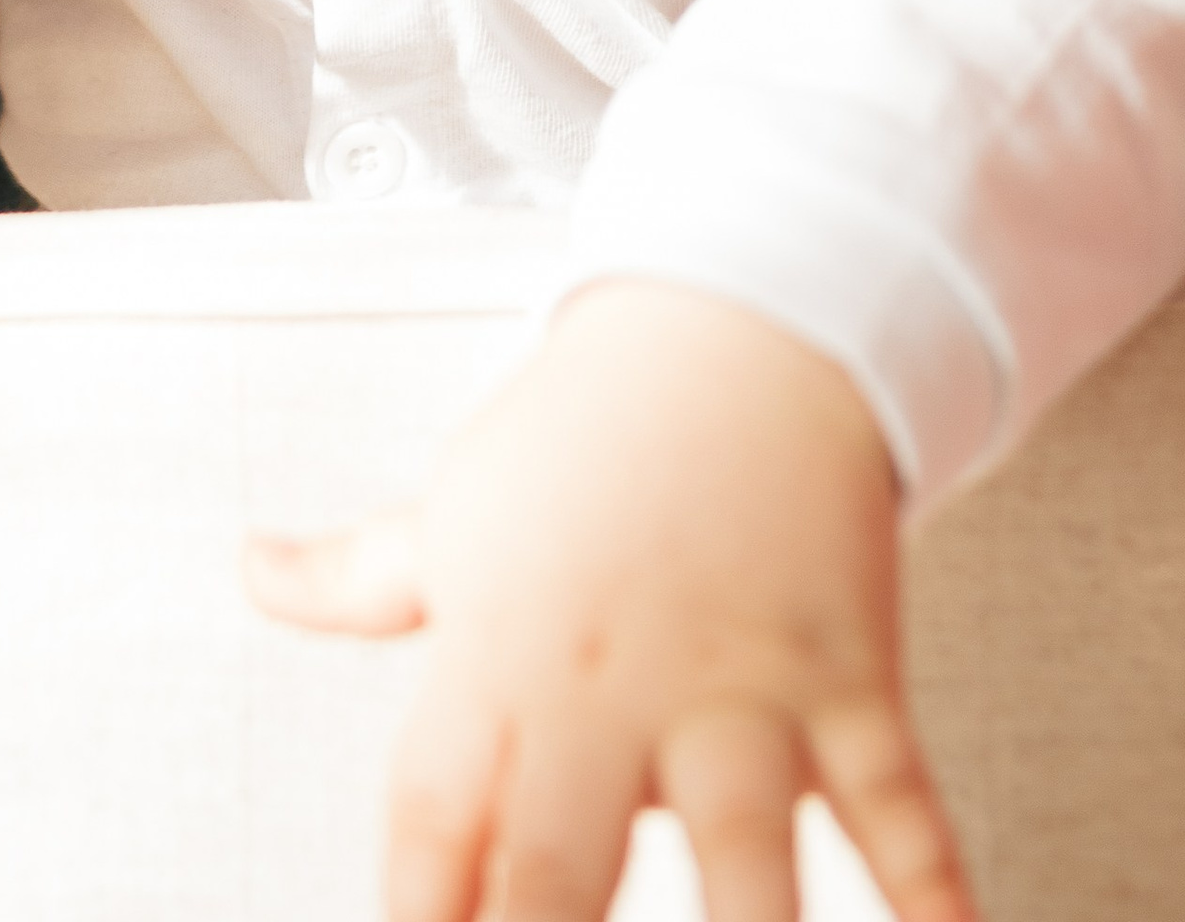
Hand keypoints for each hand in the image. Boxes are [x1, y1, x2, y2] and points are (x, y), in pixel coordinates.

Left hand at [246, 278, 972, 921]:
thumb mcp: (456, 507)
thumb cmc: (589, 433)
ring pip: (743, 851)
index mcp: (503, 658)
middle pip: (560, 870)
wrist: (745, 322)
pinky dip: (933, 885)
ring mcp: (740, 688)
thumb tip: (251, 568)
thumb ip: (353, 576)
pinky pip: (899, 800)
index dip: (418, 920)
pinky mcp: (848, 678)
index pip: (433, 821)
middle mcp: (613, 688)